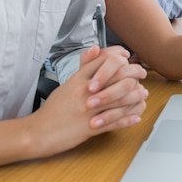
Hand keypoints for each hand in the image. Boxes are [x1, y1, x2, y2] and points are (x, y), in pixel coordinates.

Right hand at [29, 45, 147, 157]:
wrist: (38, 132)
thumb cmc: (54, 109)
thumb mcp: (67, 83)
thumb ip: (83, 68)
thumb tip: (95, 49)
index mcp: (79, 79)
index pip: (104, 60)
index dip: (120, 57)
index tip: (128, 58)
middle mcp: (85, 92)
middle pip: (118, 77)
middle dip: (135, 75)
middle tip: (141, 75)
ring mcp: (88, 110)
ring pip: (121, 100)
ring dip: (136, 97)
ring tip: (143, 94)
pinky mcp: (90, 128)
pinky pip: (114, 122)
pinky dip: (128, 119)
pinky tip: (136, 117)